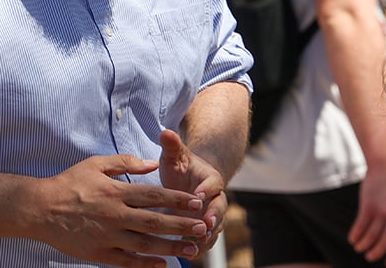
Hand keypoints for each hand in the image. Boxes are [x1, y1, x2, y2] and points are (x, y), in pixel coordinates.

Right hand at [29, 153, 207, 266]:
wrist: (39, 209)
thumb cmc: (69, 183)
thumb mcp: (96, 164)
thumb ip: (125, 162)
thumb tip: (152, 163)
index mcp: (116, 191)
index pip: (154, 196)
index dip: (177, 200)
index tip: (196, 203)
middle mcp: (115, 214)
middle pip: (155, 221)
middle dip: (181, 225)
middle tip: (202, 228)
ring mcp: (107, 236)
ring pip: (145, 243)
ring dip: (170, 247)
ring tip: (191, 249)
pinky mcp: (98, 253)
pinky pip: (127, 261)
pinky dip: (146, 264)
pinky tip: (163, 265)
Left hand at [158, 129, 226, 258]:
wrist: (188, 183)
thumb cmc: (180, 168)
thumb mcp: (175, 156)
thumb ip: (172, 145)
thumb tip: (165, 131)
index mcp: (211, 178)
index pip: (213, 184)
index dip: (206, 190)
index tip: (197, 196)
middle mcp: (217, 198)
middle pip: (220, 209)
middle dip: (213, 217)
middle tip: (205, 225)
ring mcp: (212, 215)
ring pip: (215, 227)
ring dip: (208, 236)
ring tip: (198, 244)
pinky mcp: (206, 229)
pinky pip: (207, 240)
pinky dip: (200, 247)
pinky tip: (189, 254)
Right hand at [348, 164, 385, 267]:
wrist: (384, 166)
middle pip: (384, 242)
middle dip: (375, 253)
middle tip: (369, 257)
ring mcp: (379, 211)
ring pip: (370, 236)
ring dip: (363, 245)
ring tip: (358, 248)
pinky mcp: (368, 206)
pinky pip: (360, 225)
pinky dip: (355, 234)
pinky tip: (352, 239)